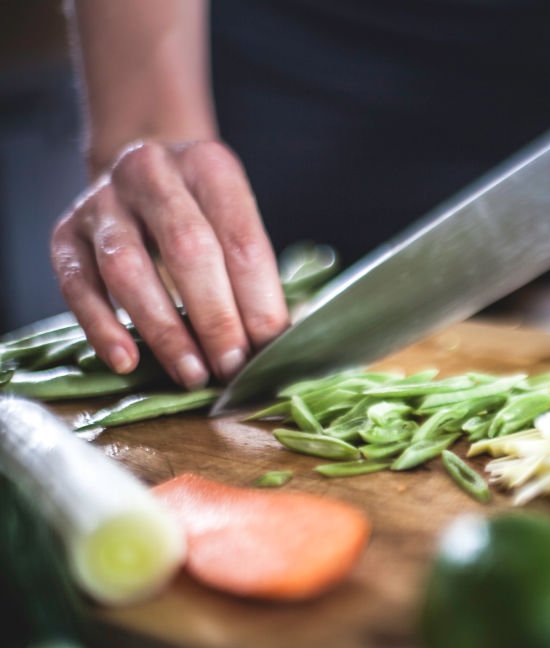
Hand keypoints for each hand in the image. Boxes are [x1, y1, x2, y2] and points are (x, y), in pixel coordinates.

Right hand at [51, 140, 289, 388]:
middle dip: (215, 318)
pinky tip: (126, 362)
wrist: (139, 175)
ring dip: (164, 330)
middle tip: (232, 368)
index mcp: (210, 166)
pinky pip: (77, 285)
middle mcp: (151, 172)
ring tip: (191, 374)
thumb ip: (256, 276)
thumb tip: (277, 342)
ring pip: (128, 268)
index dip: (258, 302)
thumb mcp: (234, 222)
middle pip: (188, 250)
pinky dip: (101, 327)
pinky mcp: (65, 233)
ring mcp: (102, 201)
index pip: (241, 241)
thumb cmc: (202, 214)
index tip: (268, 351)